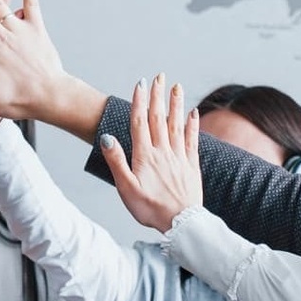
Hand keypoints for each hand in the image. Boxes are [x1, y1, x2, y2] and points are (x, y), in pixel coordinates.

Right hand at [101, 75, 201, 232]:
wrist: (181, 223)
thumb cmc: (150, 209)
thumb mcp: (126, 188)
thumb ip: (116, 161)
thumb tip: (107, 137)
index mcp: (145, 156)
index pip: (140, 123)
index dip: (139, 102)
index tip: (140, 84)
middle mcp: (163, 152)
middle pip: (159, 118)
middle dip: (158, 96)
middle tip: (159, 76)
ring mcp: (179, 157)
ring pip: (176, 124)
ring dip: (176, 104)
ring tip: (176, 86)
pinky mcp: (191, 165)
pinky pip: (192, 139)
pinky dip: (192, 124)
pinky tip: (193, 113)